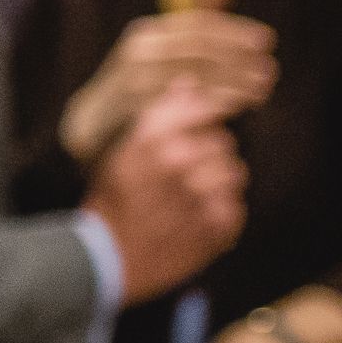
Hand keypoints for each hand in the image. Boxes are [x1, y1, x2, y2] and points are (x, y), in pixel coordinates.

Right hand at [62, 10, 276, 162]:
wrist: (91, 121)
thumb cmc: (137, 92)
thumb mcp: (160, 62)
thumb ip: (192, 51)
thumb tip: (245, 43)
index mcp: (149, 32)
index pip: (199, 24)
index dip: (235, 30)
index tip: (266, 40)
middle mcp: (140, 49)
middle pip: (201, 48)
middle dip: (239, 58)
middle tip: (270, 70)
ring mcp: (135, 76)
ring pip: (196, 73)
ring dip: (233, 81)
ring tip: (261, 90)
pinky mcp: (135, 104)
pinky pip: (183, 99)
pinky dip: (214, 100)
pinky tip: (236, 106)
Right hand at [87, 84, 250, 301]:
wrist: (106, 259)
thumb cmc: (112, 202)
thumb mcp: (123, 151)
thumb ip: (160, 116)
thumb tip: (189, 83)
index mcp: (152, 138)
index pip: (204, 109)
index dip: (203, 121)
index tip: (193, 136)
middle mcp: (179, 160)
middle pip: (223, 142)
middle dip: (208, 157)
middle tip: (183, 178)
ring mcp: (200, 193)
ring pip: (235, 173)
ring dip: (218, 185)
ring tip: (191, 201)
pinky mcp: (216, 224)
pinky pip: (236, 206)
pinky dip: (220, 215)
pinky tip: (195, 221)